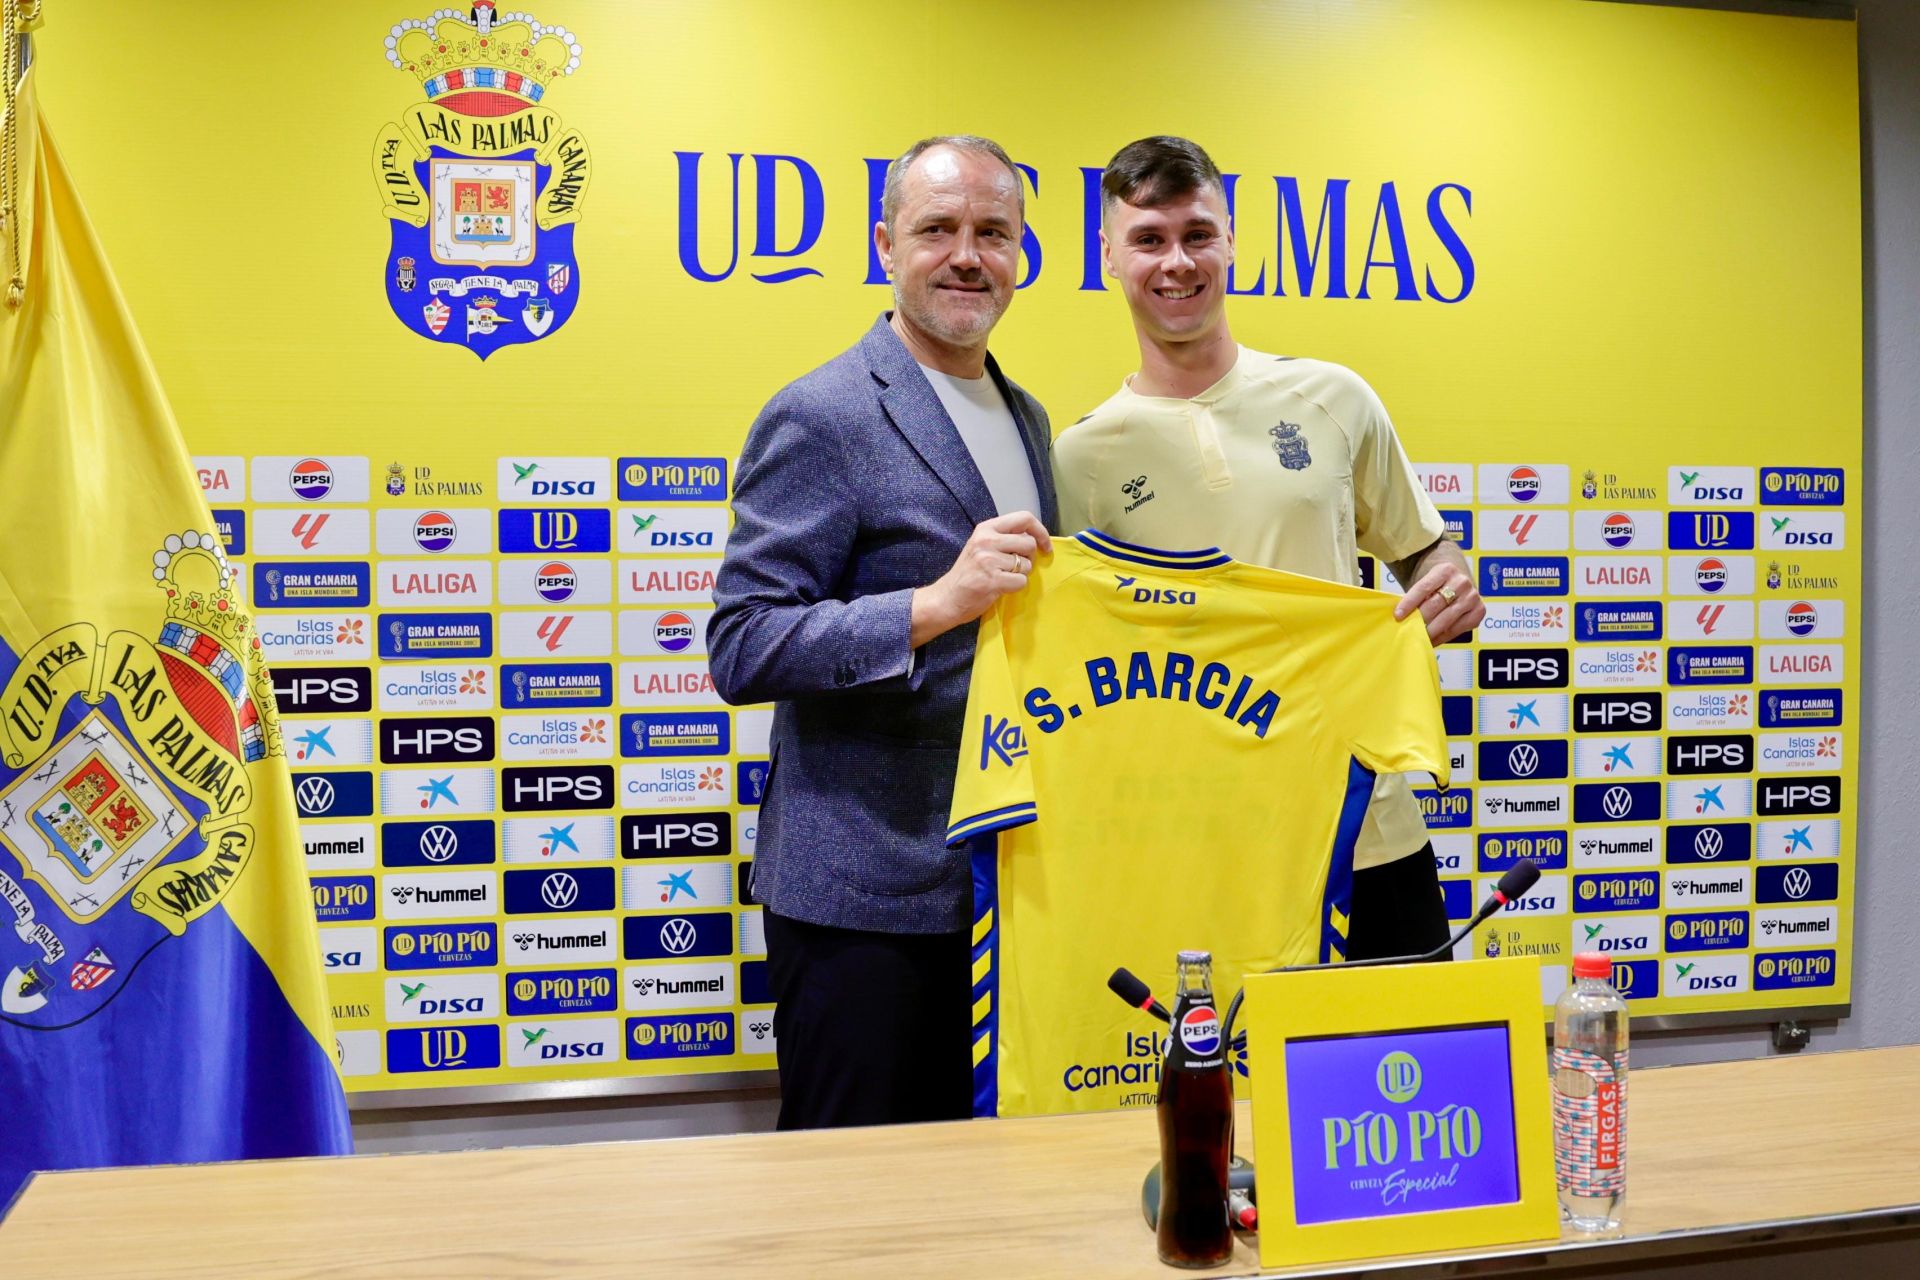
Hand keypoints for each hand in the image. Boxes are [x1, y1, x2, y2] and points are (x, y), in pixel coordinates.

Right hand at [910, 512, 1052, 646]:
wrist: (947, 598)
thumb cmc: (968, 573)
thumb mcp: (981, 545)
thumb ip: (1004, 538)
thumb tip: (1033, 538)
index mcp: (986, 528)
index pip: (1024, 518)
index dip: (1041, 531)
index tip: (1044, 545)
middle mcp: (987, 541)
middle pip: (1029, 543)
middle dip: (1029, 558)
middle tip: (1016, 566)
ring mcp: (989, 561)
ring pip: (1026, 565)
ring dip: (1020, 574)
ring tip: (1003, 577)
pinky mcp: (993, 580)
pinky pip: (1021, 581)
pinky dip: (1015, 587)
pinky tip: (1001, 587)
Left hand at [1394, 561, 1483, 645]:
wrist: (1459, 580)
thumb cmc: (1438, 585)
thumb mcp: (1427, 583)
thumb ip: (1417, 596)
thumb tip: (1400, 617)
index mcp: (1445, 570)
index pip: (1424, 587)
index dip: (1409, 602)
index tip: (1397, 616)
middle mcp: (1461, 582)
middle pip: (1435, 604)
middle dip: (1419, 620)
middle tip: (1407, 631)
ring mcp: (1472, 597)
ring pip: (1446, 619)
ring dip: (1430, 631)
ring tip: (1417, 639)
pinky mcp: (1479, 611)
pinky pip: (1457, 629)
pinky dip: (1442, 637)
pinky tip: (1431, 641)